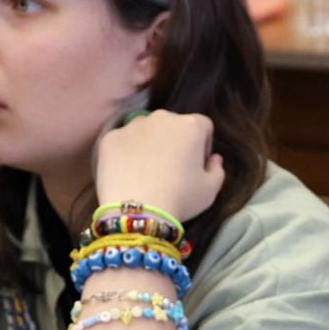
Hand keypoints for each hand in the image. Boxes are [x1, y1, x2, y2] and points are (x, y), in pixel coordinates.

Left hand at [94, 109, 226, 222]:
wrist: (137, 211)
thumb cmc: (180, 199)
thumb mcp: (210, 191)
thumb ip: (217, 169)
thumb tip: (214, 159)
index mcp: (190, 126)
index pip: (203, 126)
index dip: (203, 144)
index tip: (197, 163)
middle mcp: (162, 117)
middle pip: (173, 124)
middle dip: (175, 141)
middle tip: (171, 168)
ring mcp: (133, 125)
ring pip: (146, 129)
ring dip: (150, 143)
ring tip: (147, 170)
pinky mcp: (111, 137)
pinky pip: (123, 141)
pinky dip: (127, 152)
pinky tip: (128, 173)